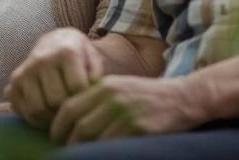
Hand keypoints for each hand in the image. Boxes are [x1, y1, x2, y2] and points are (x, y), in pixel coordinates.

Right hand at [6, 28, 103, 128]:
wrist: (55, 41)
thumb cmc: (78, 55)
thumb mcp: (93, 57)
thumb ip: (96, 75)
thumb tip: (89, 94)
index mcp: (66, 51)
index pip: (77, 88)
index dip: (84, 98)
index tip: (87, 99)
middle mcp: (43, 59)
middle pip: (56, 101)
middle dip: (67, 109)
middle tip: (73, 109)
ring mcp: (26, 70)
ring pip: (38, 109)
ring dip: (50, 118)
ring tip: (61, 114)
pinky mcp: (14, 81)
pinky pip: (24, 111)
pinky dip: (36, 120)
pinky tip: (48, 114)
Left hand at [48, 75, 205, 144]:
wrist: (182, 98)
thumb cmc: (146, 96)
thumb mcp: (118, 88)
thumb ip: (95, 99)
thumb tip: (68, 120)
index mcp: (104, 86)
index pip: (68, 108)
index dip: (57, 127)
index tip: (56, 139)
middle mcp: (112, 98)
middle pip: (79, 126)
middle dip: (69, 144)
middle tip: (67, 152)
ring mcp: (126, 114)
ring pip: (94, 139)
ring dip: (86, 151)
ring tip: (83, 156)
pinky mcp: (140, 129)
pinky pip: (112, 147)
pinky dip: (104, 153)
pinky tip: (105, 155)